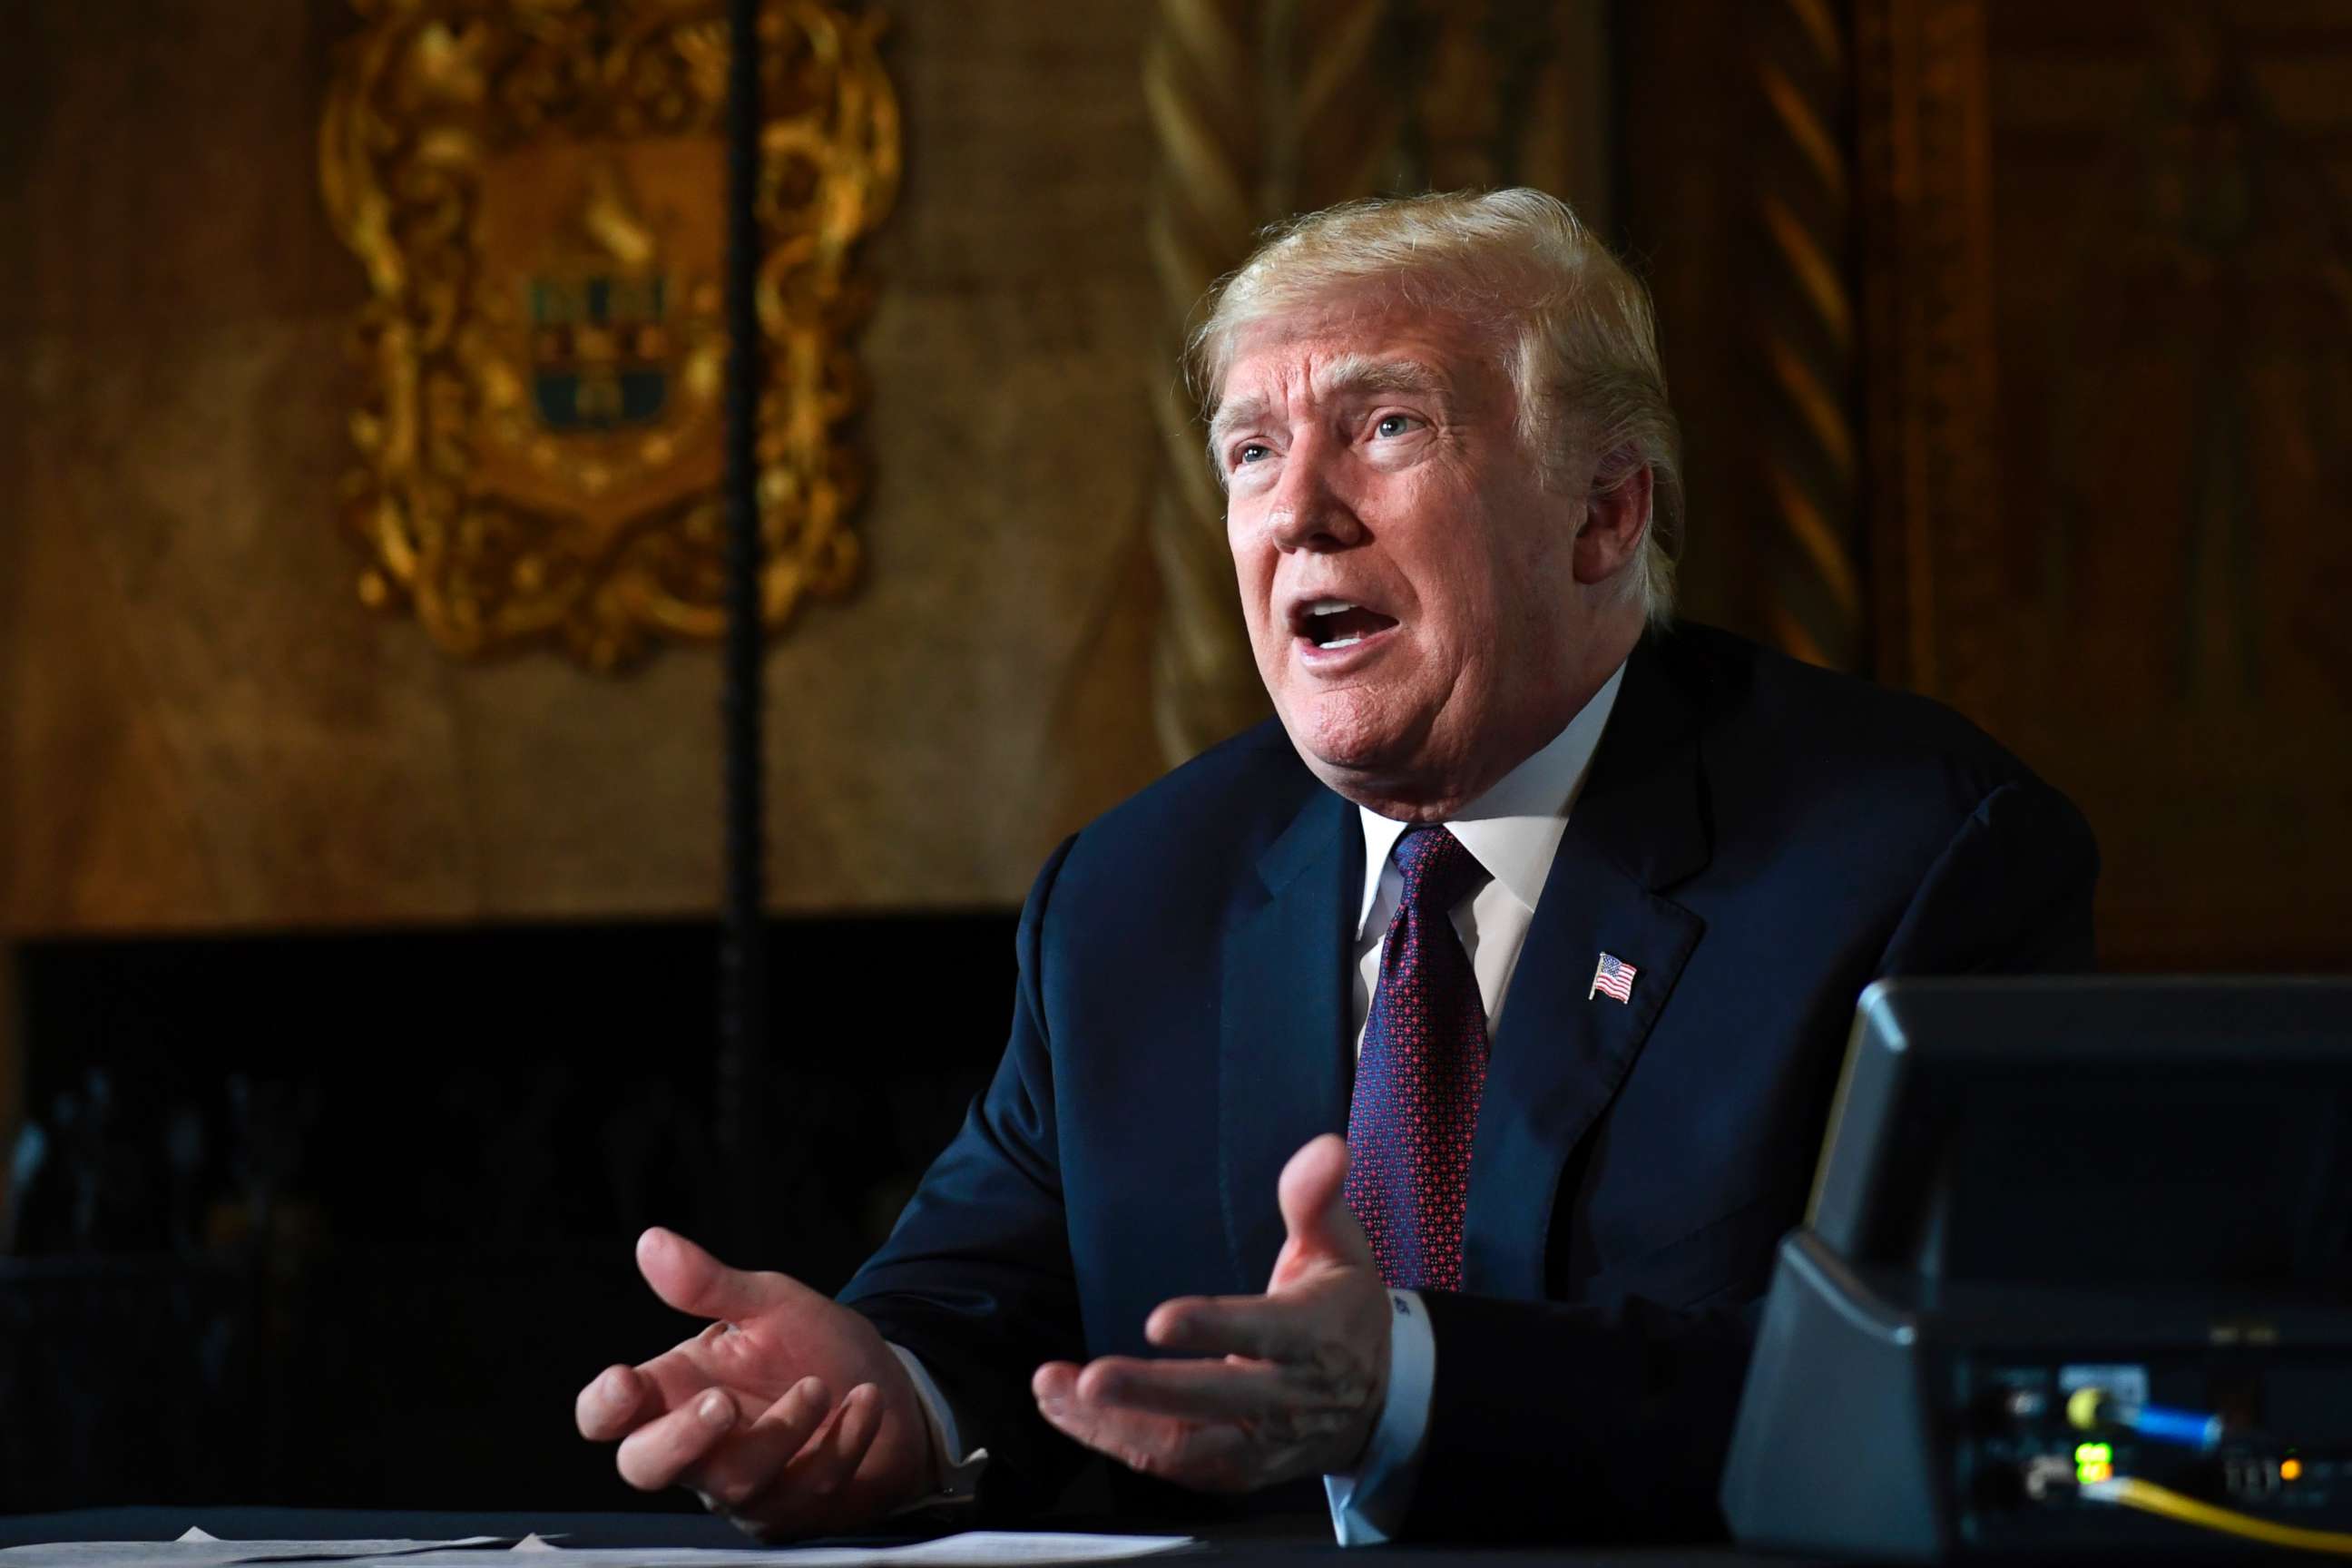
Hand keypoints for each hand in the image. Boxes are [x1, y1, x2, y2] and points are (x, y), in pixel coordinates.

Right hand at [574, 1227, 933, 1537]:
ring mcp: (745, 1488)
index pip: (607, 1417)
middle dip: (679, 1439)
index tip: (625, 1380)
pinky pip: (809, 1488)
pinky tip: (865, 1402)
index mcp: (674, 1390)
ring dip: (784, 1429)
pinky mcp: (795, 1510)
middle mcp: (699, 1447)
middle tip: (721, 1402)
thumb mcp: (770, 1304)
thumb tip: (653, 1241)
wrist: (889, 1384)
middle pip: (647, 1468)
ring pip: (739, 1482)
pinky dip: (844, 1440)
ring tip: (820, 1384)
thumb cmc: (811, 1347)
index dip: (604, 1408)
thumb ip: (711, 1284)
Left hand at [1031, 1134, 1390, 1491]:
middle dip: (1149, 1394)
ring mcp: (1260, 1444)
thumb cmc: (1342, 1311)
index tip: (1159, 1321)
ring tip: (1056, 1391)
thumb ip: (1316, 1198)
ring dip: (1114, 1426)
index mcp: (1316, 1337)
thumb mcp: (1340, 1247)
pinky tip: (1069, 1412)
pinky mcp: (1235, 1470)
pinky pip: (1173, 1466)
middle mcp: (1288, 1398)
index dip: (1214, 1329)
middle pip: (1216, 1402)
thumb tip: (1325, 1146)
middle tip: (1090, 1379)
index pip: (1266, 1334)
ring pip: (1186, 1447)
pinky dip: (1117, 1443)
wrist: (1376, 1404)